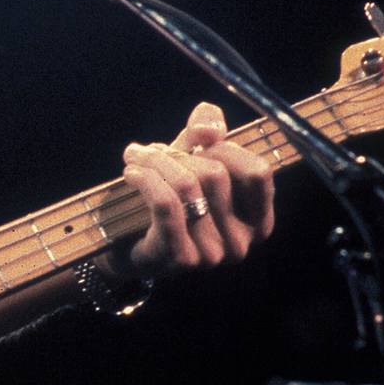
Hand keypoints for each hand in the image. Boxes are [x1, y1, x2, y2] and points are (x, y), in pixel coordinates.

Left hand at [108, 101, 274, 277]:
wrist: (126, 250)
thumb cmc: (167, 203)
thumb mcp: (192, 163)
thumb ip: (207, 136)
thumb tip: (207, 127)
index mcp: (258, 221)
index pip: (257, 173)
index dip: (225, 148)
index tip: (195, 142)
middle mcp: (241, 243)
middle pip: (216, 174)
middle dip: (179, 153)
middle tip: (150, 151)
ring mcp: (212, 255)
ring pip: (187, 185)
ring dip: (155, 162)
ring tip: (135, 158)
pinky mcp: (179, 258)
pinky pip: (165, 204)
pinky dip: (145, 179)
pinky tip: (131, 173)